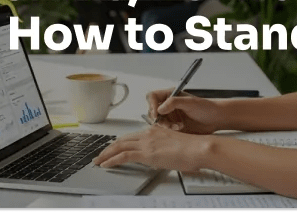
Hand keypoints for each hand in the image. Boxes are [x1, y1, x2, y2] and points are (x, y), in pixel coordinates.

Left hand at [93, 125, 211, 171]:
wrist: (198, 148)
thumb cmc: (192, 148)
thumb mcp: (174, 146)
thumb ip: (164, 149)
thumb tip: (162, 157)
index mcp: (155, 130)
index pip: (131, 136)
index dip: (119, 143)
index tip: (113, 149)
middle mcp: (148, 133)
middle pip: (122, 139)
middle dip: (108, 148)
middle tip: (100, 155)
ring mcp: (146, 142)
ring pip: (119, 146)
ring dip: (106, 154)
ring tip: (98, 161)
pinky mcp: (146, 152)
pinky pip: (123, 155)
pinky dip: (111, 160)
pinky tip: (106, 165)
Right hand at [147, 89, 222, 133]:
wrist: (215, 120)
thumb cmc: (206, 107)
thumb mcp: (190, 102)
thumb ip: (174, 103)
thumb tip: (159, 108)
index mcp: (170, 95)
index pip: (152, 97)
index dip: (151, 105)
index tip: (156, 114)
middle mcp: (168, 105)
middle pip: (152, 111)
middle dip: (159, 119)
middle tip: (168, 123)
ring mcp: (170, 116)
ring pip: (157, 122)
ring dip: (165, 126)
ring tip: (177, 126)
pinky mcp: (173, 126)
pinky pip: (164, 130)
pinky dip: (169, 131)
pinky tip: (179, 129)